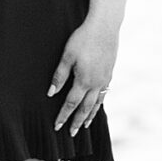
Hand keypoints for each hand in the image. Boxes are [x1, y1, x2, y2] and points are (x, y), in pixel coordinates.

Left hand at [50, 20, 117, 135]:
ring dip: (90, 116)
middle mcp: (96, 84)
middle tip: (71, 133)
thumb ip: (59, 75)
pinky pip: (104, 94)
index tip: (57, 126)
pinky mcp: (110, 73)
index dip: (63, 116)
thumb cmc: (83, 39)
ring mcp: (105, 79)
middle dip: (77, 121)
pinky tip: (96, 105)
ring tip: (84, 126)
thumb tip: (51, 93)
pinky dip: (99, 103)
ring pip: (96, 103)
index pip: (71, 104)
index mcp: (83, 80)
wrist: (105, 27)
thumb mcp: (67, 55)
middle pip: (85, 108)